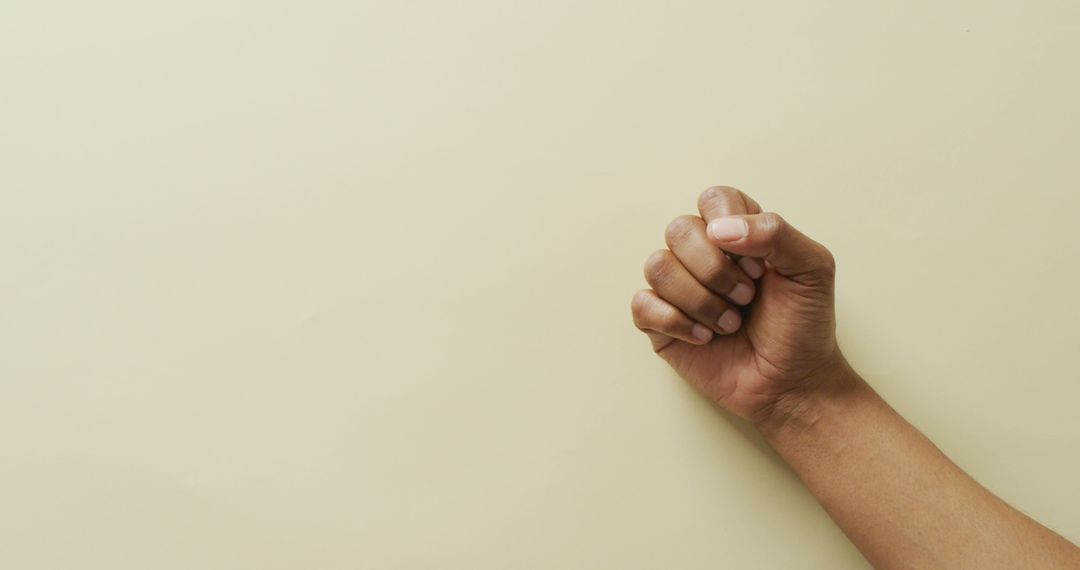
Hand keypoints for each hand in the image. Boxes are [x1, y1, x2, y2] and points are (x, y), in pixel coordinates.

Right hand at [631, 186, 845, 423]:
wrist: (793, 384)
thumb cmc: (803, 326)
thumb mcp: (812, 269)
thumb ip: (776, 233)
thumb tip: (719, 229)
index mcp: (737, 232)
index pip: (713, 200)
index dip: (729, 226)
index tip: (758, 264)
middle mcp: (702, 255)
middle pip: (678, 230)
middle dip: (715, 270)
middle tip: (746, 298)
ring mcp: (678, 288)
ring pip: (657, 266)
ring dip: (700, 300)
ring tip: (729, 323)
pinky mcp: (659, 323)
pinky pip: (642, 304)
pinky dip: (677, 322)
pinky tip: (705, 338)